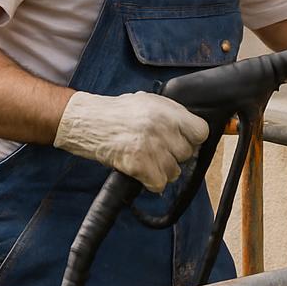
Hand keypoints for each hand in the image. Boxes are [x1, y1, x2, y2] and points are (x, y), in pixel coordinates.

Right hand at [54, 91, 209, 192]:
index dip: (194, 139)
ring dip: (163, 171)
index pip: (201, 132)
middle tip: (159, 151)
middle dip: (175, 155)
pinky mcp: (137, 164)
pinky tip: (142, 172)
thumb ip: (172, 114)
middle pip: (187, 154)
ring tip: (148, 161)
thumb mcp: (149, 102)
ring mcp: (151, 147)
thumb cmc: (116, 112)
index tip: (185, 141)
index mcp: (168, 111)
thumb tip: (191, 130)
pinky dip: (152, 182)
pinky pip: (158, 183)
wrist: (85, 121)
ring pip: (174, 171)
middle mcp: (162, 128)